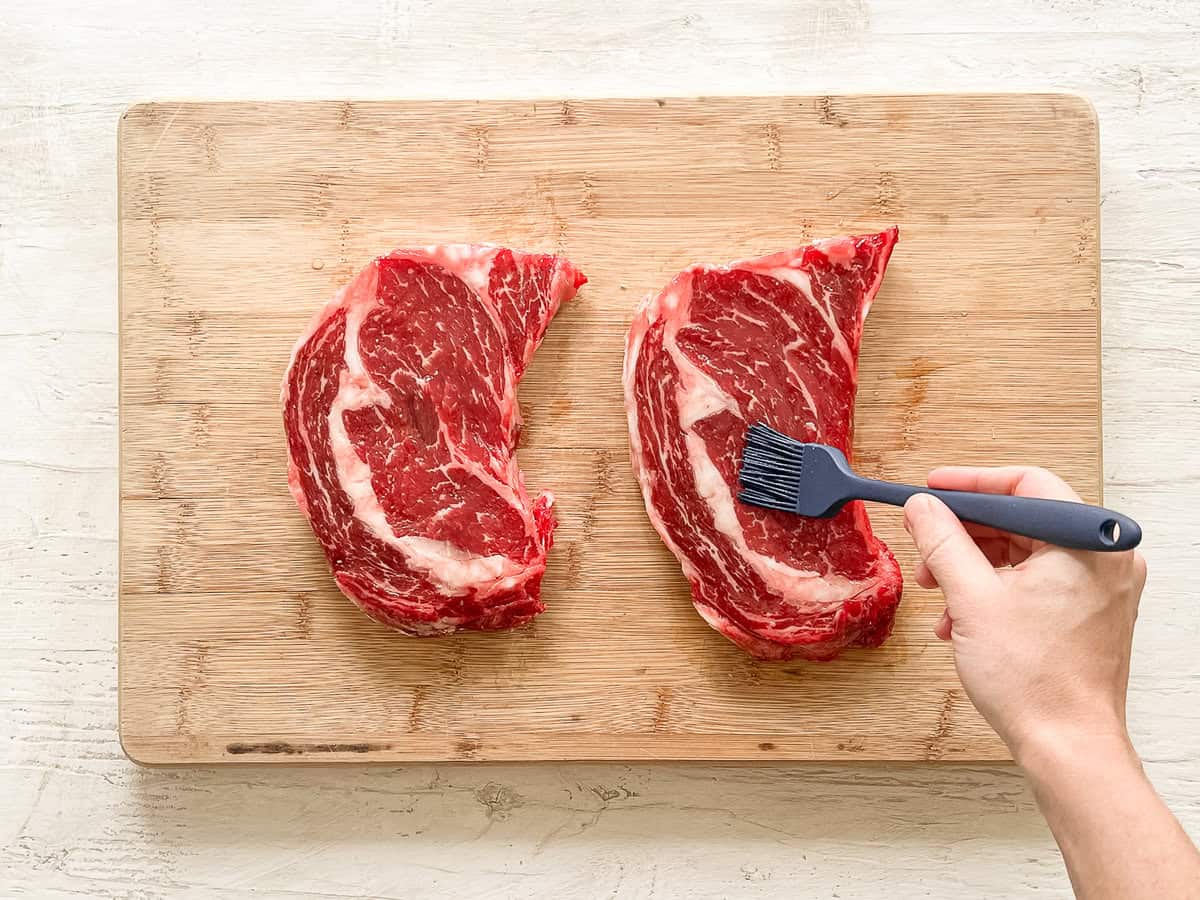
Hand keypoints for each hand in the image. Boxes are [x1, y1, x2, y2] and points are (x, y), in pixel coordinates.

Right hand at [902, 466, 1146, 761]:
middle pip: (1022, 518)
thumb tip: (923, 508)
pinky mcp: (1090, 611)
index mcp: (1087, 543)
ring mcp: (1102, 586)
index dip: (971, 483)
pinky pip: (1036, 579)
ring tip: (940, 593)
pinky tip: (963, 616)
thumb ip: (943, 542)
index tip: (933, 489)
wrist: (1067, 745)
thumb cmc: (1035, 682)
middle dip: (966, 533)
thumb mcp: (971, 599)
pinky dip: (995, 589)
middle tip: (925, 543)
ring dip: (974, 566)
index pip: (1025, 484)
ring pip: (1024, 551)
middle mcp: (1106, 558)